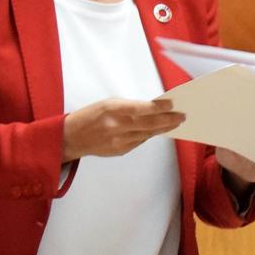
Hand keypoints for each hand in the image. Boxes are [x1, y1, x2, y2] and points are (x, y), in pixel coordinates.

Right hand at [62, 98, 183, 160]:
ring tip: (175, 123)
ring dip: (162, 128)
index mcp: (112, 110)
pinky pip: (139, 141)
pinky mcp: (120, 150)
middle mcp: (116, 126)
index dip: (158, 108)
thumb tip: (151, 109)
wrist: (72, 137)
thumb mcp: (107, 104)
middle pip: (148, 123)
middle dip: (168, 120)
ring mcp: (118, 141)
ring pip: (147, 134)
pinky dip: (149, 135)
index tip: (172, 104)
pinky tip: (157, 130)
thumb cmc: (90, 116)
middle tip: (182, 116)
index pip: (140, 109)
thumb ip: (128, 106)